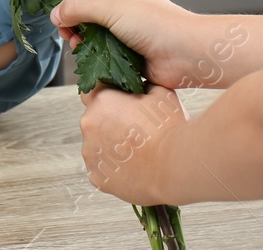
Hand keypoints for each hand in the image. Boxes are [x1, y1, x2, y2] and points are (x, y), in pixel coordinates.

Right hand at [51, 0, 206, 90]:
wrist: (186, 55)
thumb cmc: (157, 23)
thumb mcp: (112, 6)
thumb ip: (80, 7)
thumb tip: (55, 14)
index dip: (77, 1)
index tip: (63, 13)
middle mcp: (129, 11)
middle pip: (92, 18)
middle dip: (77, 26)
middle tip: (68, 33)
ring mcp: (131, 35)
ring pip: (98, 40)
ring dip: (85, 44)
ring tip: (77, 47)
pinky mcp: (132, 58)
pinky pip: (106, 59)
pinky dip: (96, 61)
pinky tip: (88, 61)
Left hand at [80, 83, 187, 205]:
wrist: (173, 166)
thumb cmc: (168, 127)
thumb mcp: (160, 92)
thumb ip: (142, 86)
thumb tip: (140, 87)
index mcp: (101, 101)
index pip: (92, 90)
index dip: (107, 94)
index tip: (120, 101)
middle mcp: (88, 125)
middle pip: (94, 118)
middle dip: (109, 120)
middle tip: (135, 127)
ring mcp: (90, 153)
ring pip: (96, 144)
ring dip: (110, 144)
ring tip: (137, 150)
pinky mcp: (97, 177)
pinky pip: (102, 167)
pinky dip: (113, 166)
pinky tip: (133, 165)